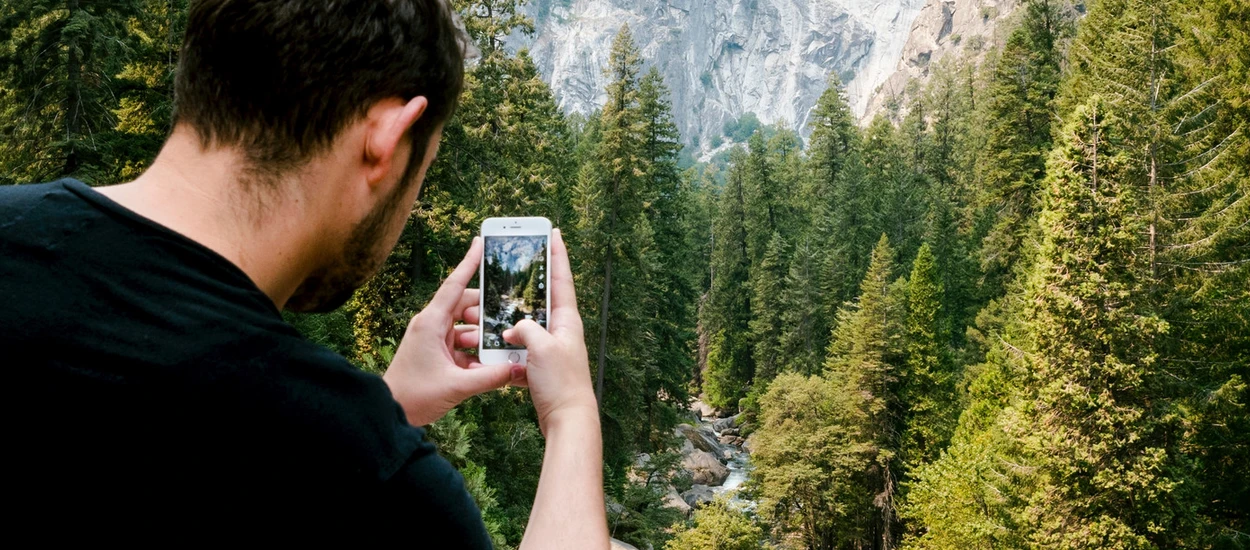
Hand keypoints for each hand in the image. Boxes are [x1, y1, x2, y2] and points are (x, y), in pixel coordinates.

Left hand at [384, 237, 526, 426]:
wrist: (389, 414)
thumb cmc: (414, 396)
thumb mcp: (457, 386)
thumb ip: (491, 377)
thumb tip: (518, 368)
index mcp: (431, 323)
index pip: (454, 286)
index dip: (468, 264)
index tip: (480, 243)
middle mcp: (431, 326)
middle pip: (465, 306)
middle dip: (486, 310)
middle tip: (508, 315)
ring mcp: (433, 339)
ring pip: (465, 326)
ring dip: (482, 335)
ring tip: (501, 343)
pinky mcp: (436, 353)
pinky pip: (461, 345)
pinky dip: (475, 351)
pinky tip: (489, 364)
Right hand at [503, 229, 596, 434]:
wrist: (567, 420)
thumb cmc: (562, 383)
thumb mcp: (541, 348)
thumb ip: (525, 329)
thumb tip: (513, 329)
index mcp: (567, 320)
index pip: (562, 278)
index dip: (557, 254)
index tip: (554, 232)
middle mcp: (561, 331)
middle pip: (540, 301)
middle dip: (522, 287)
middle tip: (509, 268)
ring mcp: (551, 350)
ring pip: (523, 328)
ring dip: (504, 325)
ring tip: (482, 317)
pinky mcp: (541, 368)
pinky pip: (518, 352)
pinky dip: (504, 352)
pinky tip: (488, 353)